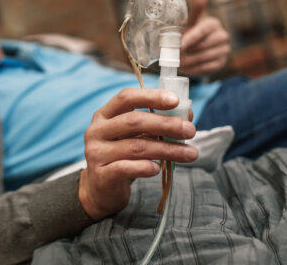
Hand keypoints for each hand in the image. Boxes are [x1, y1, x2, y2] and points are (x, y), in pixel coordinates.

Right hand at [79, 88, 197, 219]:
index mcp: (104, 115)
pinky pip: (126, 168)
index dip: (151, 96)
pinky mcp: (101, 175)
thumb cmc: (122, 157)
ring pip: (136, 147)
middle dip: (166, 124)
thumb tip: (187, 113)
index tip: (176, 101)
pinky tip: (159, 169)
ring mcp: (96, 153)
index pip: (126, 98)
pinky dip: (145, 167)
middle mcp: (97, 130)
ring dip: (167, 149)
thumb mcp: (136, 136)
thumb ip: (156, 123)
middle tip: (190, 130)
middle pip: (134, 121)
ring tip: (190, 153)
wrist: (101, 190)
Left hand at [179, 0, 230, 75]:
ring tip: (177, 63)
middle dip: (188, 51)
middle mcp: (222, 35)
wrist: (198, 48)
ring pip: (204, 57)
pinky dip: (194, 69)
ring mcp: (224, 50)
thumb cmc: (191, 32)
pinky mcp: (222, 63)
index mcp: (213, 23)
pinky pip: (207, 68)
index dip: (192, 37)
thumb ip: (196, 9)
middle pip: (203, 45)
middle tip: (174, 56)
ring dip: (189, 61)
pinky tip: (185, 68)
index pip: (204, 29)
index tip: (181, 44)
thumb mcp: (190, 21)